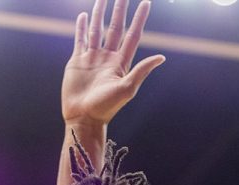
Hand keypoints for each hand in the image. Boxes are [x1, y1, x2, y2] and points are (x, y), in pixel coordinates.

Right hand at [62, 0, 164, 126]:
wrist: (83, 118)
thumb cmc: (106, 107)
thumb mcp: (127, 89)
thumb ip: (142, 71)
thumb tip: (162, 57)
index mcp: (120, 63)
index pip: (132, 35)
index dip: (139, 19)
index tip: (146, 2)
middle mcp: (107, 58)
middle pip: (115, 27)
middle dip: (119, 9)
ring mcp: (92, 58)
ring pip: (97, 29)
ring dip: (100, 13)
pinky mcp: (77, 62)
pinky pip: (80, 39)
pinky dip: (81, 27)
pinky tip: (83, 15)